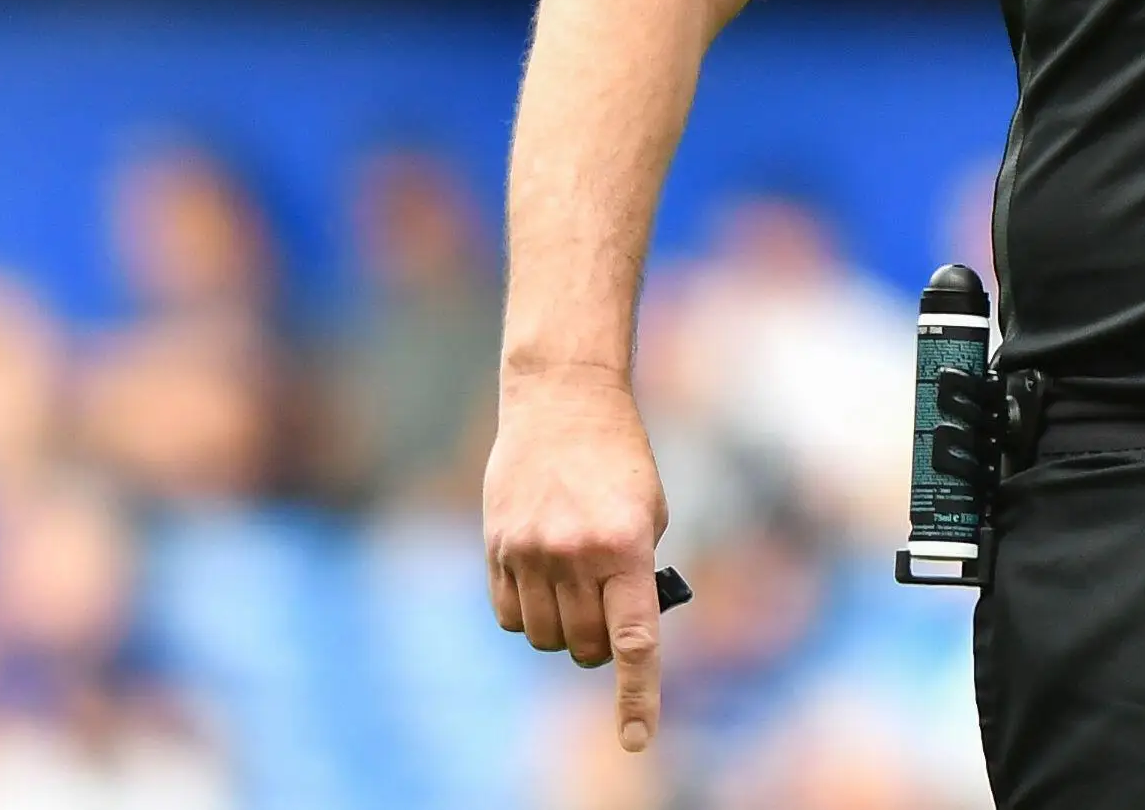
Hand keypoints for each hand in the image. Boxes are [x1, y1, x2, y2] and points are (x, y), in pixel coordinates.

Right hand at [485, 365, 670, 754]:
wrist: (563, 402)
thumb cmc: (620, 460)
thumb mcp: (649, 512)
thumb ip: (637, 573)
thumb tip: (621, 635)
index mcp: (626, 546)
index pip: (634, 642)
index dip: (636, 697)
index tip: (636, 741)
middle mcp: (576, 555)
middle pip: (585, 647)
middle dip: (601, 645)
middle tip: (608, 609)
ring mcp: (529, 553)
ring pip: (545, 638)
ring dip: (564, 629)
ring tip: (576, 585)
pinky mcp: (496, 548)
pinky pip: (509, 617)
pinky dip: (527, 614)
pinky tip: (540, 578)